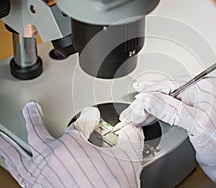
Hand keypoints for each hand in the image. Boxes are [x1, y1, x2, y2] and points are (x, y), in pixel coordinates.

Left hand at [0, 101, 143, 187]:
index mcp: (72, 145)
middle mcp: (51, 157)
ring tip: (1, 135)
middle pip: (37, 131)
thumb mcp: (128, 157)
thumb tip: (134, 125)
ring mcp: (40, 174)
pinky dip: (11, 165)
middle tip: (31, 109)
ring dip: (7, 143)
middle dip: (34, 117)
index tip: (88, 120)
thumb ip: (131, 136)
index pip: (77, 126)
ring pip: (17, 154)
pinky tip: (10, 163)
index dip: (86, 121)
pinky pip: (18, 174)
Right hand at [120, 76, 215, 181]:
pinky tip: (152, 113)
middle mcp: (200, 92)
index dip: (149, 93)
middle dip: (148, 100)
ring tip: (137, 110)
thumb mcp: (196, 123)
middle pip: (167, 91)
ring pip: (168, 99)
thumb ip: (171, 109)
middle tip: (133, 109)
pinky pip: (173, 108)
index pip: (169, 85)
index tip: (135, 101)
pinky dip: (160, 111)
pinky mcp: (195, 115)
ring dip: (152, 105)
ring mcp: (197, 103)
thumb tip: (148, 99)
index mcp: (203, 87)